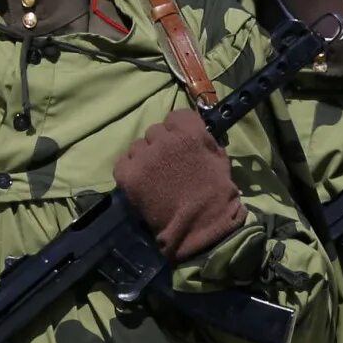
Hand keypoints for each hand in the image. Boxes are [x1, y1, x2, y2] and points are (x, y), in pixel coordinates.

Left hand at [114, 109, 245, 264]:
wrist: (198, 227)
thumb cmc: (215, 195)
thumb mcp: (219, 159)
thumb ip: (204, 140)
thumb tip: (195, 131)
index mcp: (189, 133)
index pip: (176, 115)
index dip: (178, 129)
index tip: (181, 143)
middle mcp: (164, 140)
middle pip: (155, 131)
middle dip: (161, 144)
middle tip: (168, 164)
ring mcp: (144, 157)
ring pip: (139, 146)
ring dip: (146, 157)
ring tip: (155, 176)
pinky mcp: (127, 174)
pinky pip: (123, 162)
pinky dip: (131, 170)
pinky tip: (142, 182)